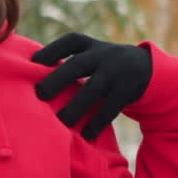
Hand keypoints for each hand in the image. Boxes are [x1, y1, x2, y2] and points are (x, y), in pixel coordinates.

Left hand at [31, 32, 151, 140]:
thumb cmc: (104, 65)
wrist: (147, 68)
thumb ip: (68, 62)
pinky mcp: (127, 90)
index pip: (70, 42)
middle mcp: (102, 55)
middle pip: (77, 65)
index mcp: (90, 45)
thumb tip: (30, 77)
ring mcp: (116, 72)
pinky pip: (111, 107)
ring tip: (61, 122)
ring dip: (76, 107)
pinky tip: (86, 135)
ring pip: (93, 89)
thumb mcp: (91, 54)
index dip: (51, 50)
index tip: (33, 62)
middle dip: (57, 79)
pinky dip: (97, 122)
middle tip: (40, 95)